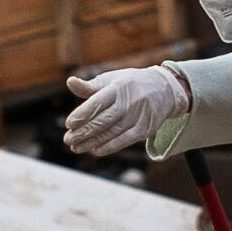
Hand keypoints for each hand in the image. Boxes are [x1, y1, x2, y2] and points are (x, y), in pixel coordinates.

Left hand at [61, 65, 186, 157]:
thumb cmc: (129, 84)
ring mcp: (139, 116)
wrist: (164, 89)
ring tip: (76, 147)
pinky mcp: (145, 129)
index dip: (83, 114)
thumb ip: (90, 86)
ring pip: (112, 132)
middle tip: (67, 139)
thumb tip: (70, 82)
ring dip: (92, 142)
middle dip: (83, 131)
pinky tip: (95, 150)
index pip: (98, 102)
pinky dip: (109, 146)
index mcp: (118, 87)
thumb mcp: (111, 80)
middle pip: (103, 120)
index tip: (69, 123)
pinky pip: (124, 140)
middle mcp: (130, 102)